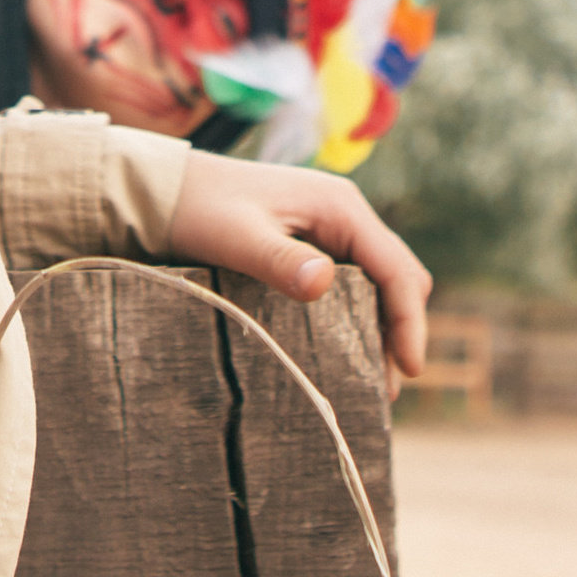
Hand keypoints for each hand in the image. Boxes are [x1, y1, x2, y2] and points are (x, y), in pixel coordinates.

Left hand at [169, 151, 431, 389]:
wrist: (167, 190)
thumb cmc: (200, 210)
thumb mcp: (235, 238)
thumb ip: (278, 260)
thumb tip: (322, 282)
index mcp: (339, 206)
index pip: (396, 268)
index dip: (409, 321)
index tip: (409, 371)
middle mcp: (343, 213)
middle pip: (397, 277)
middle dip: (400, 329)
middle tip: (387, 387)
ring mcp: (330, 228)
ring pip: (379, 281)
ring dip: (382, 325)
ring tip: (371, 379)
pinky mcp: (313, 243)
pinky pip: (354, 282)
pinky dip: (359, 315)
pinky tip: (346, 348)